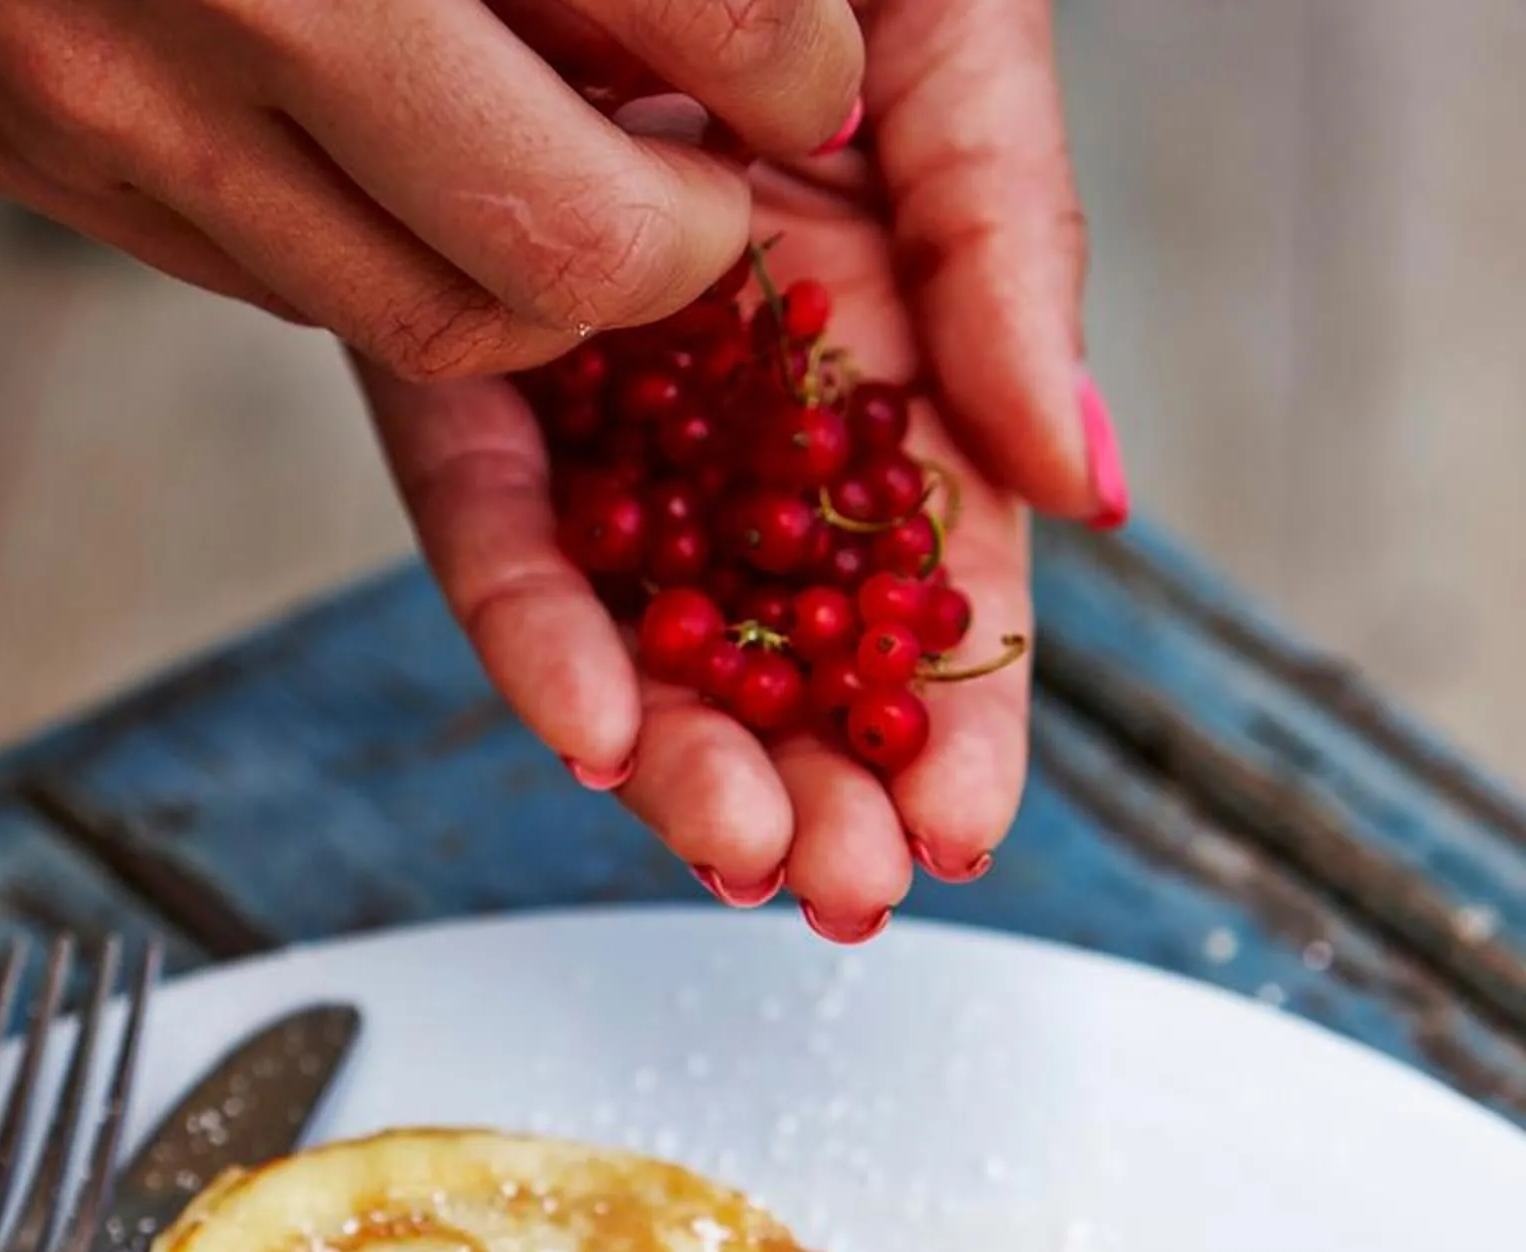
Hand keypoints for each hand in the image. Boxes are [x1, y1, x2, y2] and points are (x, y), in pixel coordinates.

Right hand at [0, 0, 860, 380]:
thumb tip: (768, 30)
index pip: (662, 42)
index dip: (777, 72)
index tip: (810, 69)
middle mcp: (208, 17)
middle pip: (542, 262)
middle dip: (671, 248)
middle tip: (722, 180)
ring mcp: (114, 121)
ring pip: (422, 321)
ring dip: (548, 287)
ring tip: (604, 187)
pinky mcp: (65, 174)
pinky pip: (286, 282)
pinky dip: (402, 253)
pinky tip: (433, 165)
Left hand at [362, 0, 1110, 934]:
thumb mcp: (959, 55)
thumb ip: (1015, 257)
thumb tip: (1085, 487)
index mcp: (883, 340)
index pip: (933, 571)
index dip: (958, 713)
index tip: (964, 829)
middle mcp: (737, 398)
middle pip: (782, 638)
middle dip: (818, 779)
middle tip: (844, 888)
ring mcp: (593, 398)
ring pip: (642, 623)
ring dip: (691, 759)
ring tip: (736, 851)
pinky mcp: (447, 372)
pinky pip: (491, 528)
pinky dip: (542, 634)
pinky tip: (596, 726)